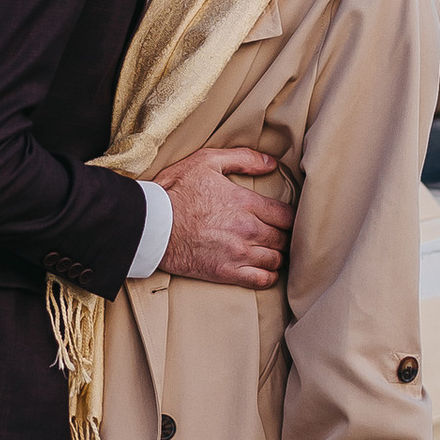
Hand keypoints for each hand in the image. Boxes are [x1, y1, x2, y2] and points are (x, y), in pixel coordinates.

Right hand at [159, 146, 290, 288]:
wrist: (149, 225)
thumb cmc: (175, 191)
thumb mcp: (206, 161)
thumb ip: (243, 158)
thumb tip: (272, 163)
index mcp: (245, 202)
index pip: (287, 215)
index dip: (289, 217)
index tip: (283, 217)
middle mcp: (247, 230)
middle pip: (284, 238)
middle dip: (283, 235)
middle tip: (277, 233)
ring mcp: (238, 253)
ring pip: (276, 259)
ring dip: (276, 255)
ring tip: (269, 249)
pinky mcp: (226, 273)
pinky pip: (262, 280)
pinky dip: (268, 276)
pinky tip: (263, 268)